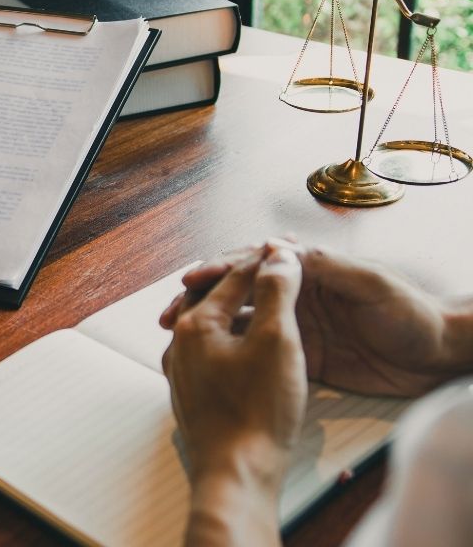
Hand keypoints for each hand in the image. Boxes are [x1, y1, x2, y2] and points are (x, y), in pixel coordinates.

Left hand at [162, 247, 306, 544]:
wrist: (236, 475)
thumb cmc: (258, 410)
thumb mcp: (278, 341)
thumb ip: (277, 291)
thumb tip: (278, 254)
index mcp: (196, 321)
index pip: (236, 276)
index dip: (269, 260)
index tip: (293, 248)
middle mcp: (180, 341)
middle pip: (216, 295)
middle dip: (247, 280)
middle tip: (276, 269)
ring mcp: (183, 370)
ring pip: (212, 324)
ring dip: (239, 308)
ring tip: (266, 301)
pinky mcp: (193, 394)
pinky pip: (212, 352)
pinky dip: (233, 338)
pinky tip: (250, 346)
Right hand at [165, 241, 470, 396]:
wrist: (436, 357)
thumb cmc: (410, 313)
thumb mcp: (369, 284)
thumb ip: (326, 265)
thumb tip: (281, 246)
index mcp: (308, 271)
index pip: (253, 264)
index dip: (220, 269)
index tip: (191, 279)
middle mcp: (294, 296)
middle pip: (235, 291)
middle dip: (200, 298)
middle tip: (170, 313)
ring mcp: (294, 327)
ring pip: (238, 322)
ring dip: (208, 327)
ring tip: (176, 337)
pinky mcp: (299, 358)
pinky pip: (255, 353)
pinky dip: (228, 354)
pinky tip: (204, 361)